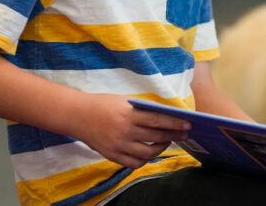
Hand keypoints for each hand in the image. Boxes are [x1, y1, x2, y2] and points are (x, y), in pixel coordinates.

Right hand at [68, 94, 191, 168]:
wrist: (77, 115)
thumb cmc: (103, 104)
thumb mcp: (124, 101)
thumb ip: (143, 108)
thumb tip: (166, 114)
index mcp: (129, 115)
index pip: (158, 121)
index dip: (175, 124)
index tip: (188, 125)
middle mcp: (124, 132)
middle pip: (156, 138)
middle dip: (174, 136)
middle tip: (184, 134)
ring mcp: (118, 146)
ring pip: (147, 153)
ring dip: (161, 149)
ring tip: (167, 142)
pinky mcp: (111, 156)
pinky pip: (134, 163)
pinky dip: (145, 159)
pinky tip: (149, 152)